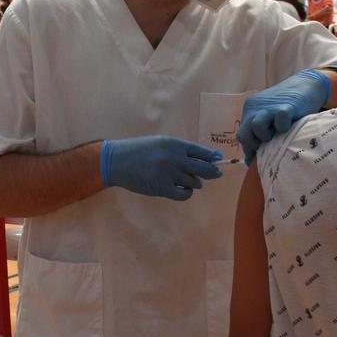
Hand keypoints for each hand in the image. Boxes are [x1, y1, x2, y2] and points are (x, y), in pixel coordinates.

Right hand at [99, 136, 222, 200]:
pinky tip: (183, 190)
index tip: (218, 159)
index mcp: (174, 144)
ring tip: (189, 181)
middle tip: (218, 173)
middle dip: (213, 172)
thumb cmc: (139, 151)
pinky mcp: (162, 188)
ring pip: (195, 182)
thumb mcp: (160, 143)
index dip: (212, 156)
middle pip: (204, 168)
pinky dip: (187, 193)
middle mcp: (174, 158)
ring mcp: (169, 174)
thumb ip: (179, 149)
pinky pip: (184, 194)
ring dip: (195, 183)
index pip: (201, 151)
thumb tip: (203, 157)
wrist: (117, 161)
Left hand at [238, 69, 331, 164]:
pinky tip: (291, 126)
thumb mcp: (271, 118)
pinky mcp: (286, 106)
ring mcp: (270, 107)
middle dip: (254, 146)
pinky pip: (280, 121)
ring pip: (256, 127)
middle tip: (268, 148)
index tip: (259, 158)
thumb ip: (262, 132)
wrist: (308, 83)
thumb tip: (254, 160)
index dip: (250, 150)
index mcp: (250, 110)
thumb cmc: (289, 108)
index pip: (242, 136)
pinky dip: (285, 128)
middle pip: (243, 134)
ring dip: (266, 137)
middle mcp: (255, 108)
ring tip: (278, 136)